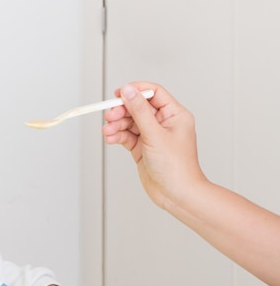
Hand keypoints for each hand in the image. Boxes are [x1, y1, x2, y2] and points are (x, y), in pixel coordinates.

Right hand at [102, 82, 206, 211]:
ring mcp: (153, 136)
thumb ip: (139, 111)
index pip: (153, 93)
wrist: (176, 194)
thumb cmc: (176, 167)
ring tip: (108, 131)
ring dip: (117, 125)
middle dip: (122, 111)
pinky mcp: (143, 148)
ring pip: (130, 122)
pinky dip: (117, 136)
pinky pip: (127, 136)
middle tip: (109, 116)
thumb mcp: (155, 135)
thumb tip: (129, 91)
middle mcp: (164, 123)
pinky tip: (111, 138)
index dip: (135, 91)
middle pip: (138, 107)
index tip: (119, 93)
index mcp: (174, 115)